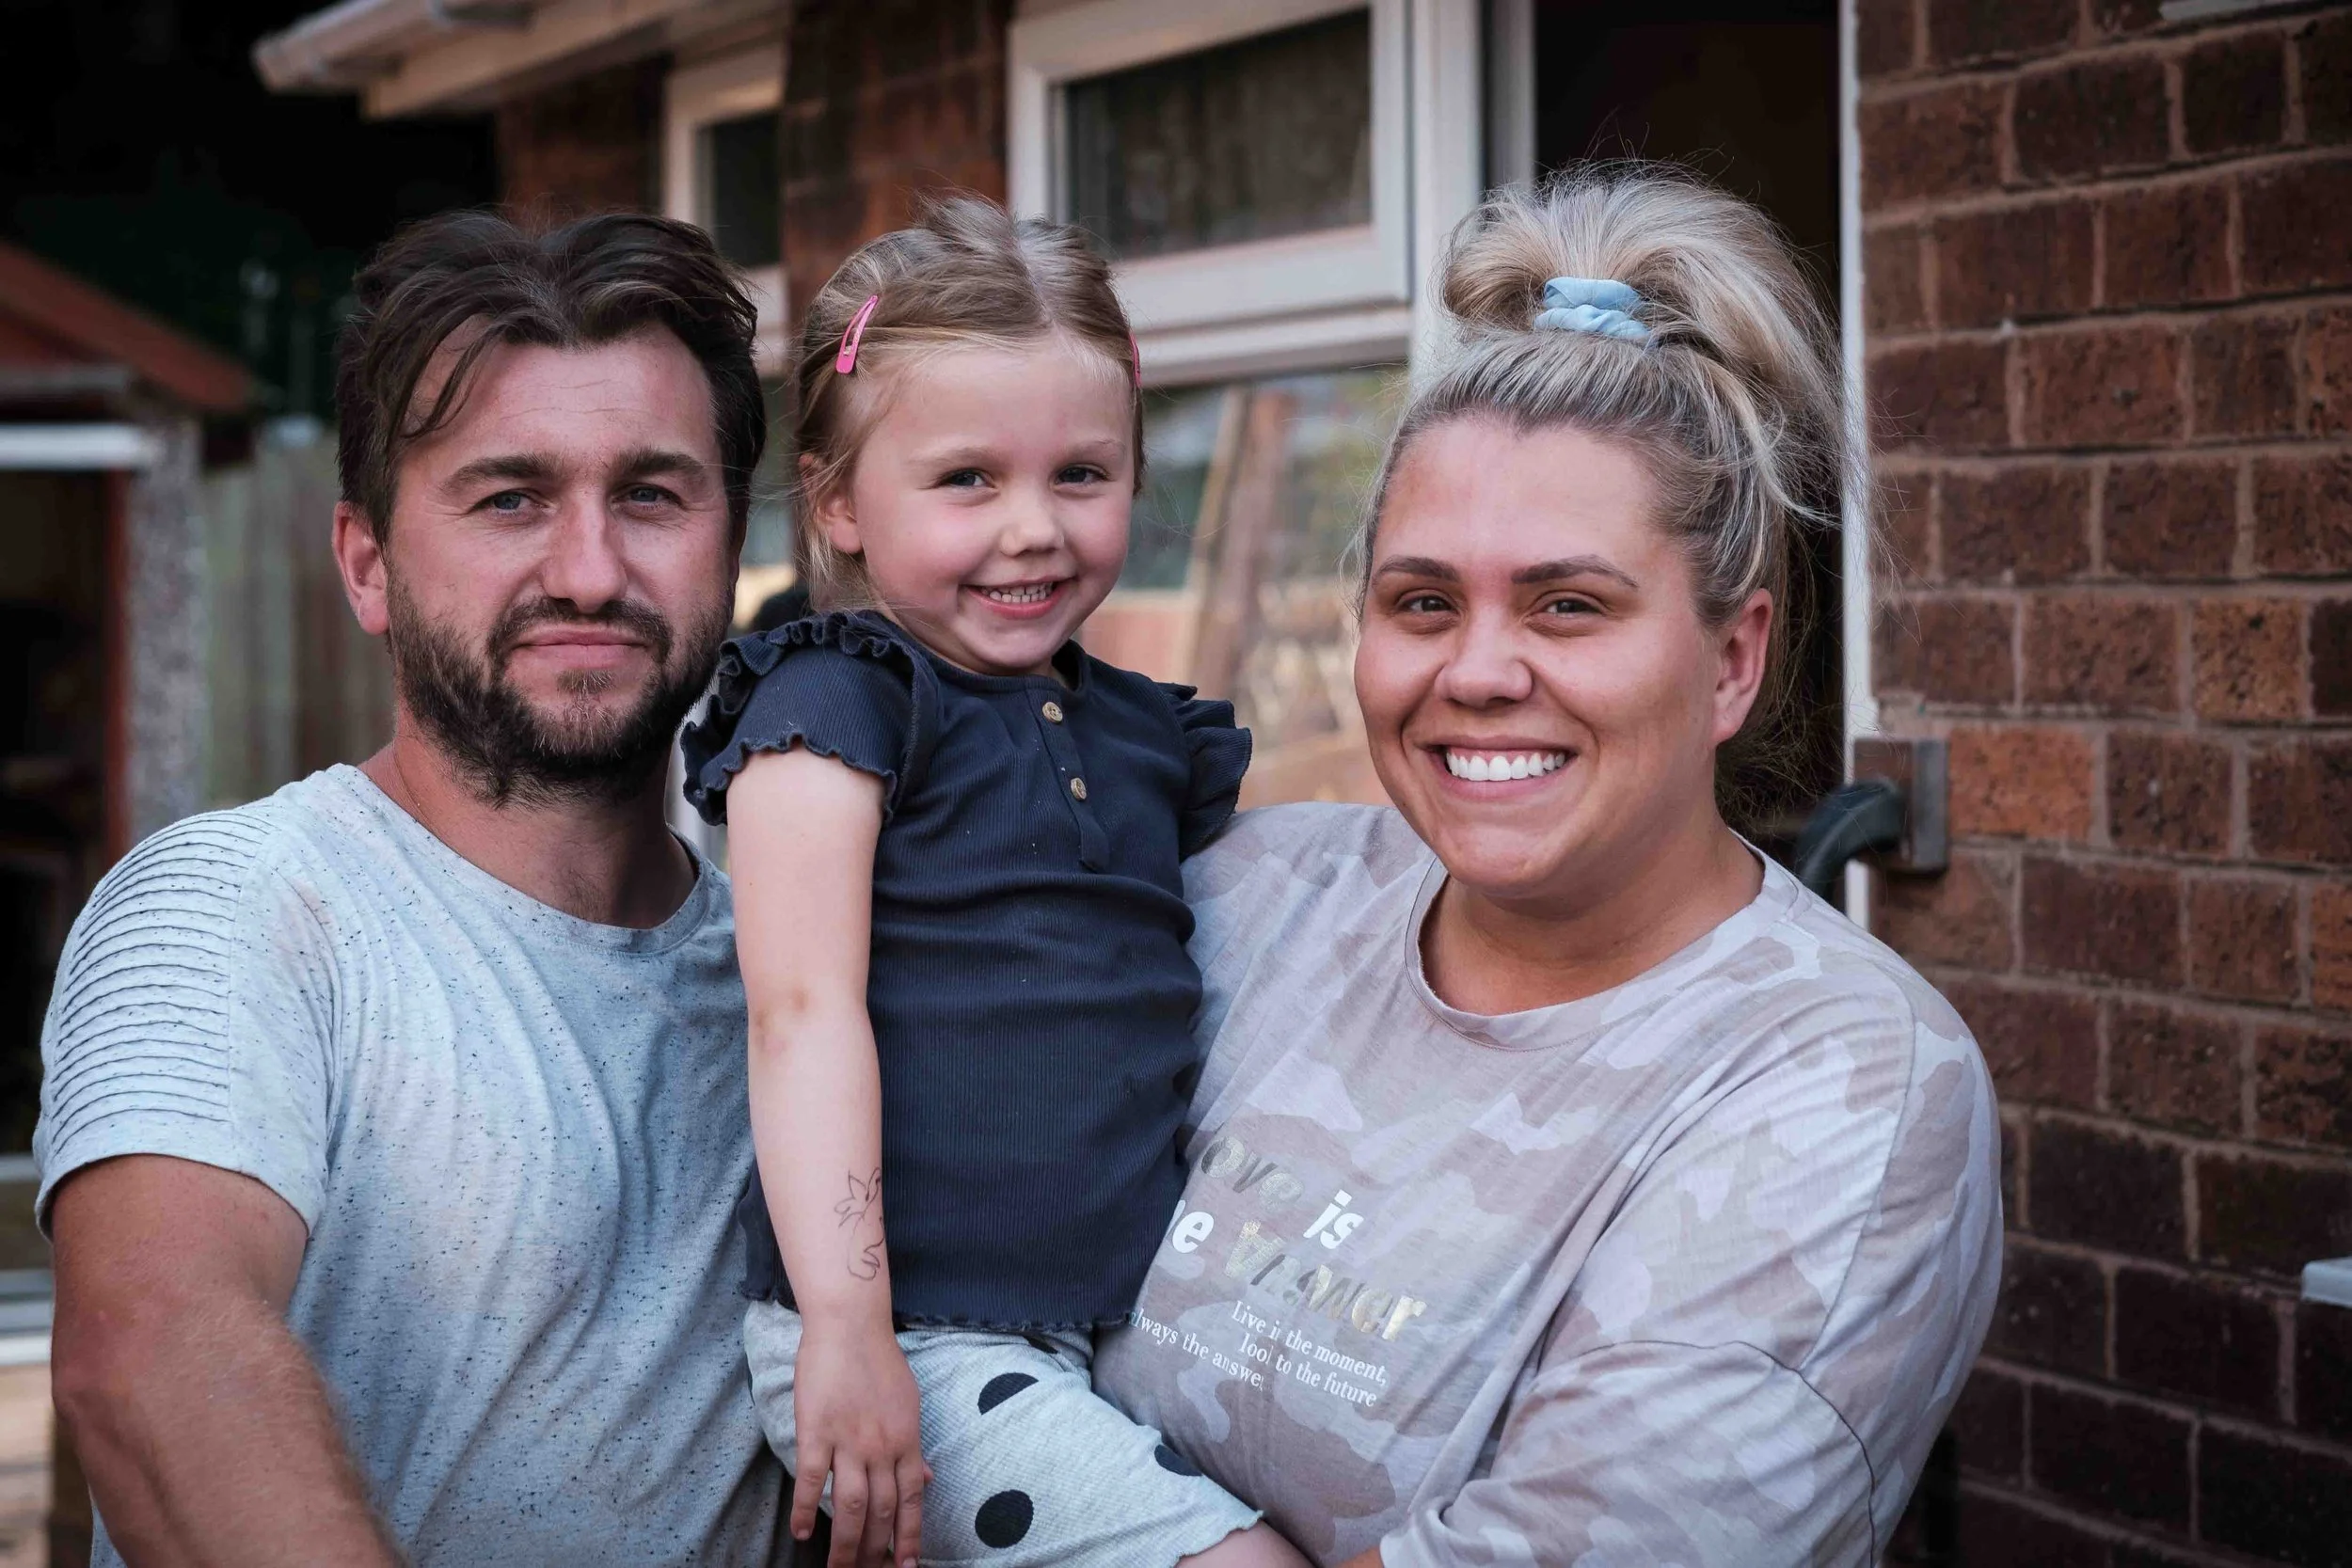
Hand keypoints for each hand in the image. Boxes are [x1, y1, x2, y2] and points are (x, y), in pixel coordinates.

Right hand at [792, 1314, 929, 1567]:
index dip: (909, 1537)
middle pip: (881, 1511)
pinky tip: (801, 1532)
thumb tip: (928, 1479)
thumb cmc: (880, 1362)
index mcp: (907, 1440)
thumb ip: (914, 1446)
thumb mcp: (909, 1404)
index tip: (906, 1566)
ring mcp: (849, 1440)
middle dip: (875, 1550)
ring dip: (845, 1543)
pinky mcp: (816, 1431)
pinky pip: (812, 1479)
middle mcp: (882, 1447)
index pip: (911, 1500)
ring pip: (850, 1505)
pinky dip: (806, 1509)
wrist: (850, 1325)